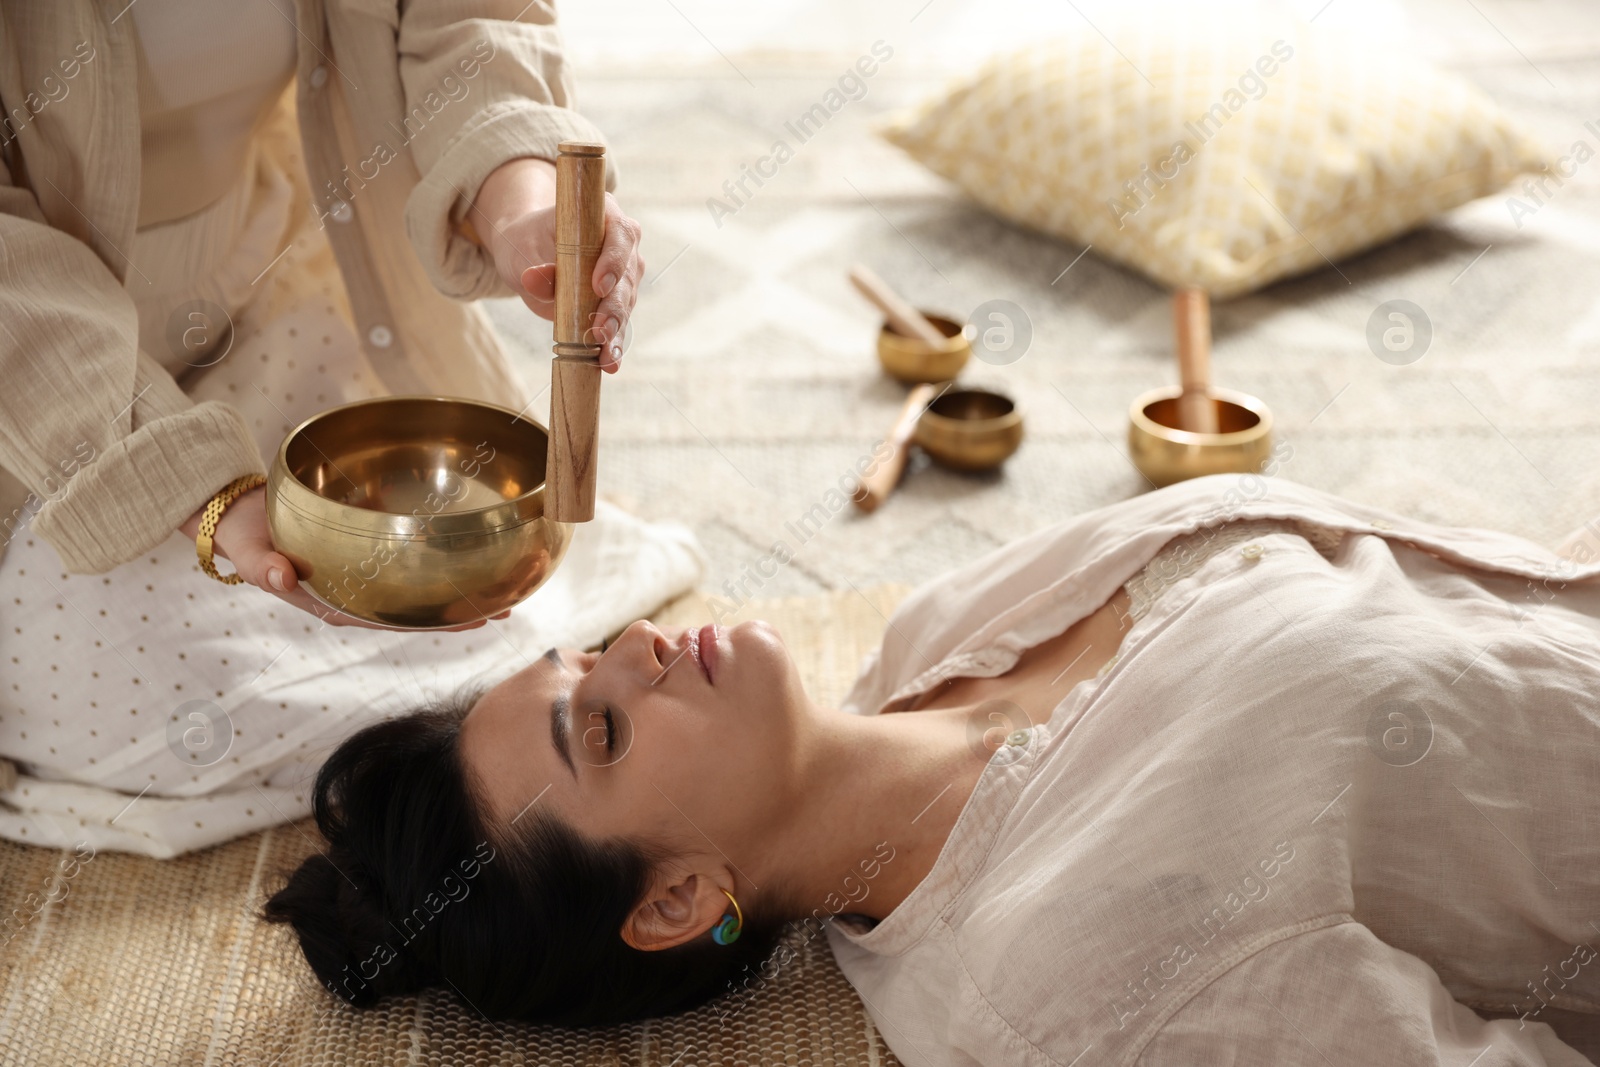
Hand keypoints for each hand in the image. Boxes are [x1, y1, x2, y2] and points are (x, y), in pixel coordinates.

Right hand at [178, 486, 507, 630]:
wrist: (239, 513)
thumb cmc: (246, 538)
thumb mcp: (251, 555)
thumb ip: (264, 568)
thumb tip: (284, 577)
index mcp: (335, 605)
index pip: (394, 621)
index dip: (434, 623)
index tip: (473, 620)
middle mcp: (356, 595)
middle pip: (415, 610)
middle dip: (457, 611)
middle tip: (504, 605)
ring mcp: (362, 576)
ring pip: (415, 587)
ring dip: (453, 588)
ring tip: (499, 583)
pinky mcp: (363, 553)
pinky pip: (404, 559)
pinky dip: (433, 559)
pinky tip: (465, 549)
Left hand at [468, 156, 643, 372]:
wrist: (528, 254)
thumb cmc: (525, 242)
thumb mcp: (522, 249)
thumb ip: (532, 264)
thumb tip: (534, 279)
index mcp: (605, 216)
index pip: (621, 235)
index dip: (614, 260)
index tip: (599, 285)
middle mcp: (623, 244)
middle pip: (628, 276)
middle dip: (614, 307)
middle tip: (599, 330)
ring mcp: (624, 275)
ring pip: (626, 304)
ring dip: (615, 331)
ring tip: (604, 355)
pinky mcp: (618, 301)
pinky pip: (619, 324)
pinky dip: (612, 345)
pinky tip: (608, 364)